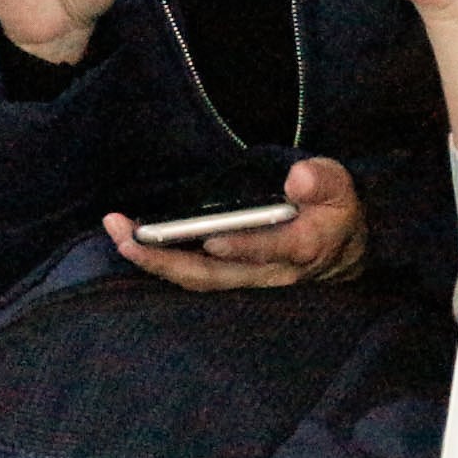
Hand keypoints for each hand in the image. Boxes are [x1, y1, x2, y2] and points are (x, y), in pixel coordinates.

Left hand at [108, 156, 366, 290]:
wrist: (340, 248)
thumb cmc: (332, 211)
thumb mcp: (340, 188)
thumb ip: (323, 182)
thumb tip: (298, 177)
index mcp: (302, 248)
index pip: (273, 250)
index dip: (245, 247)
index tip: (213, 239)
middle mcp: (269, 274)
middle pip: (215, 275)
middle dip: (168, 258)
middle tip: (128, 237)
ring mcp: (246, 280)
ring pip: (197, 279)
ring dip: (154, 261)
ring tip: (116, 233)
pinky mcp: (230, 277)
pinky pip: (192, 276)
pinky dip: (160, 261)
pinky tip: (131, 241)